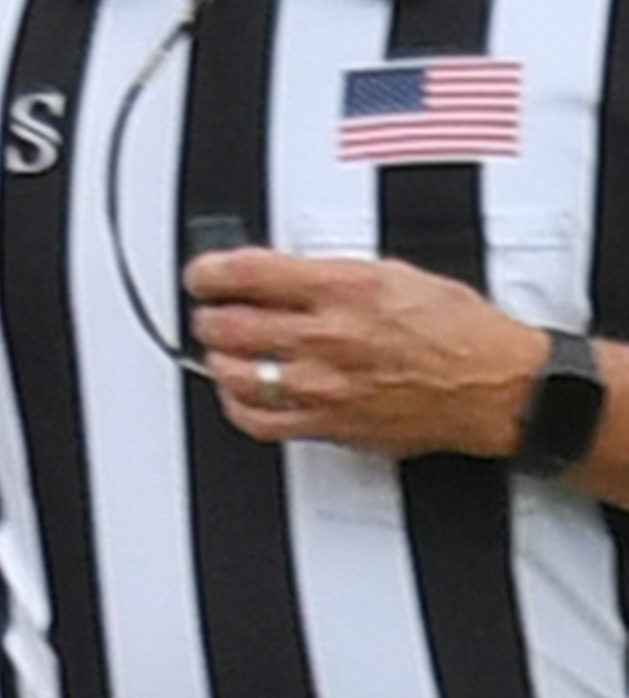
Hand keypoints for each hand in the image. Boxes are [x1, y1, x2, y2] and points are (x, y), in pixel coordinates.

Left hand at [188, 249, 542, 460]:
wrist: (496, 385)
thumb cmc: (460, 331)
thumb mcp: (397, 275)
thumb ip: (333, 276)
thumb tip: (285, 277)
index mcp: (345, 290)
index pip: (248, 274)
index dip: (209, 273)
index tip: (201, 274)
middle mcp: (327, 337)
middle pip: (228, 325)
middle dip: (210, 315)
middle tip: (211, 312)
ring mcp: (323, 385)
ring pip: (233, 373)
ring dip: (219, 358)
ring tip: (222, 349)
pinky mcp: (328, 424)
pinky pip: (258, 420)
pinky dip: (237, 403)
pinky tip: (240, 391)